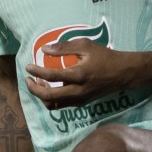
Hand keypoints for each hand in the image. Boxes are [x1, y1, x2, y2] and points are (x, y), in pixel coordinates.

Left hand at [24, 41, 140, 107]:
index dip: (36, 71)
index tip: (28, 66)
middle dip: (34, 89)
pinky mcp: (82, 103)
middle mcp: (78, 91)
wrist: (123, 73)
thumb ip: (64, 47)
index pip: (52, 75)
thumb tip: (44, 49)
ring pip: (53, 105)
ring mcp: (80, 99)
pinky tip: (51, 86)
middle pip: (49, 97)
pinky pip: (61, 105)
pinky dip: (51, 98)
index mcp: (79, 75)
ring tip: (39, 82)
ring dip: (42, 95)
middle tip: (28, 79)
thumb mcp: (85, 46)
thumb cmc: (105, 56)